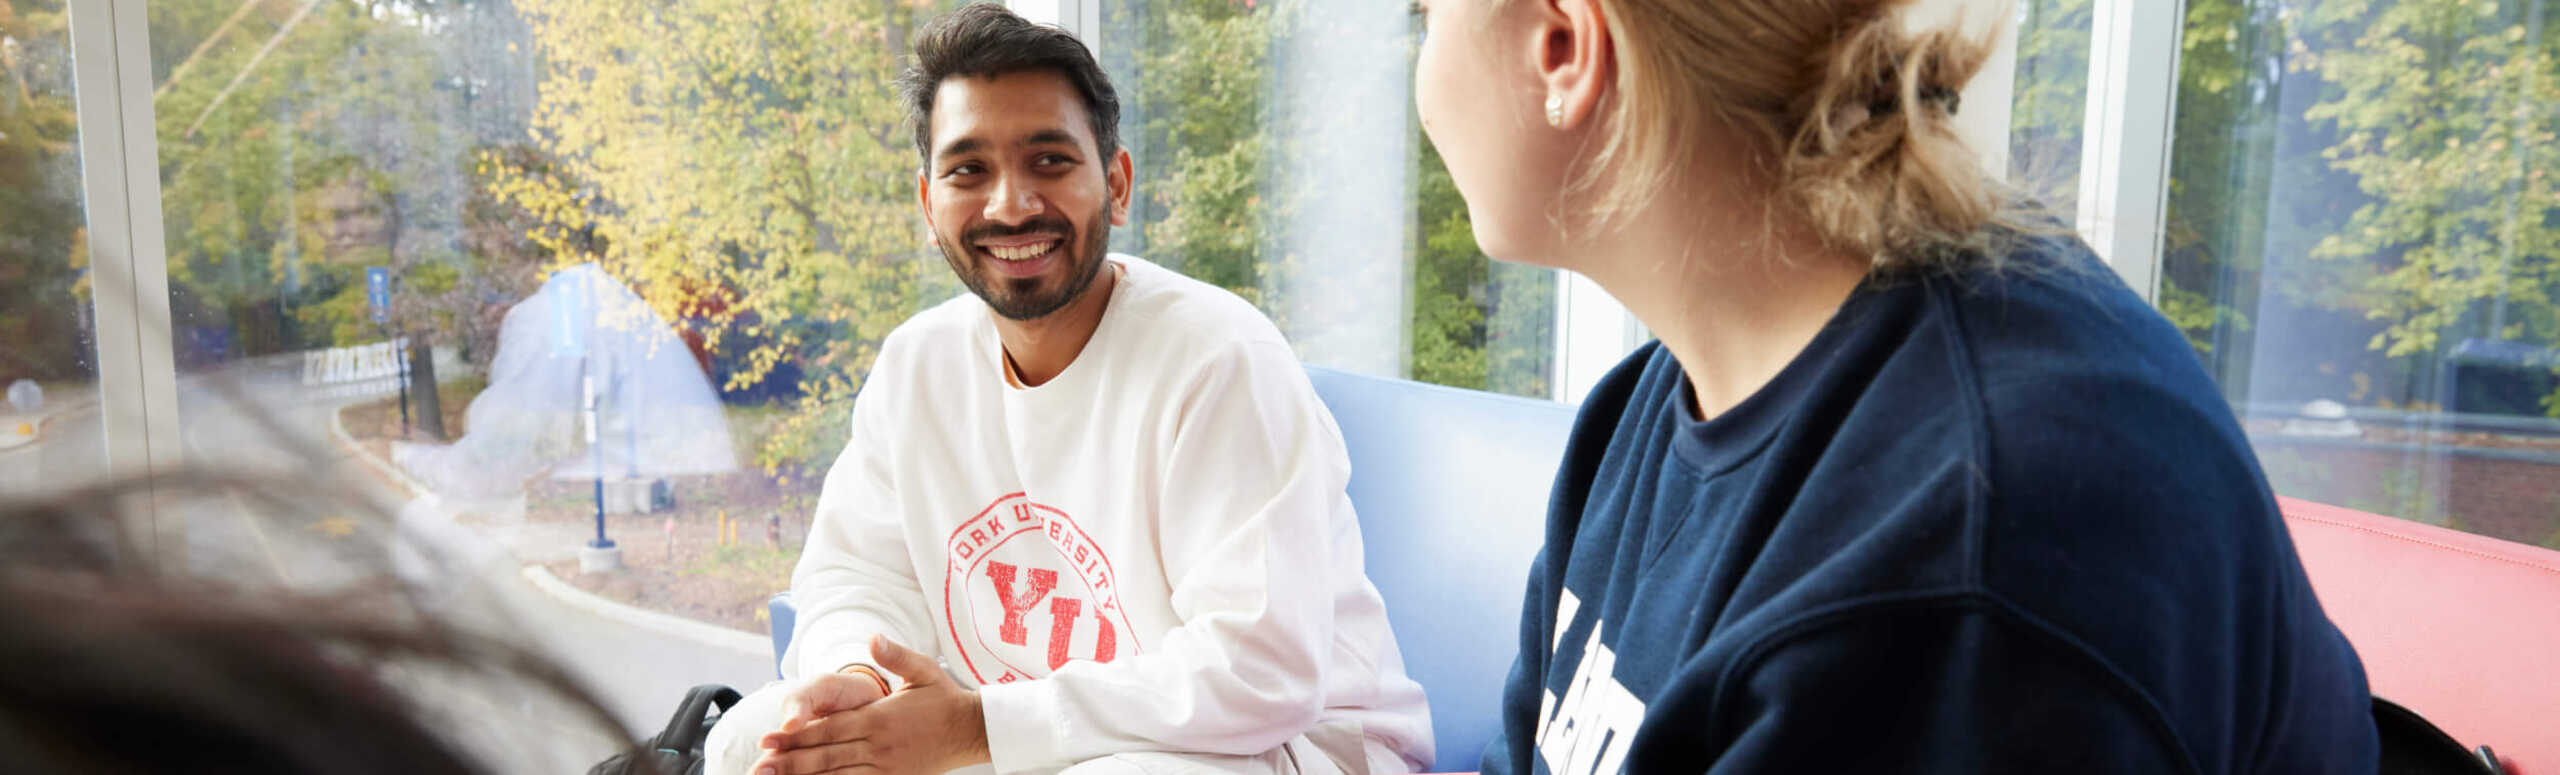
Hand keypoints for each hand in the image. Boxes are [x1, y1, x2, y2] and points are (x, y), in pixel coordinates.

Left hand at [752, 635, 991, 774]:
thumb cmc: (944, 698)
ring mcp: (886, 766)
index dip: (796, 735)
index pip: (828, 728)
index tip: (768, 739)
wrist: (971, 729)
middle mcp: (878, 744)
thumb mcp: (923, 669)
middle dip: (790, 761)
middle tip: (760, 766)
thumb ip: (896, 656)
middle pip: (826, 756)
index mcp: (879, 717)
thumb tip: (873, 637)